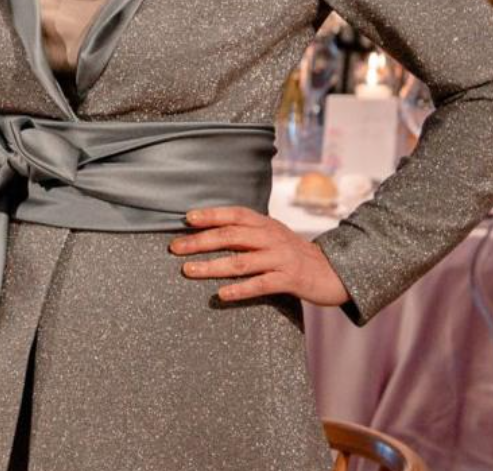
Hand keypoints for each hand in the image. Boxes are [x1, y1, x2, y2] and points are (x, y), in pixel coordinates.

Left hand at [170, 206, 350, 306]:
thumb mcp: (273, 236)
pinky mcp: (290, 280)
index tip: (186, 219)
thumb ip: (248, 233)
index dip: (210, 215)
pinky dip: (240, 289)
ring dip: (211, 266)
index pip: (234, 214)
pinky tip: (221, 294)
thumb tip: (209, 231)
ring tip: (188, 271)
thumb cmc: (294, 254)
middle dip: (200, 241)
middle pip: (231, 236)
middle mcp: (272, 237)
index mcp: (266, 224)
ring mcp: (281, 258)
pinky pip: (261, 284)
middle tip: (175, 248)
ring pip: (241, 261)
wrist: (336, 272)